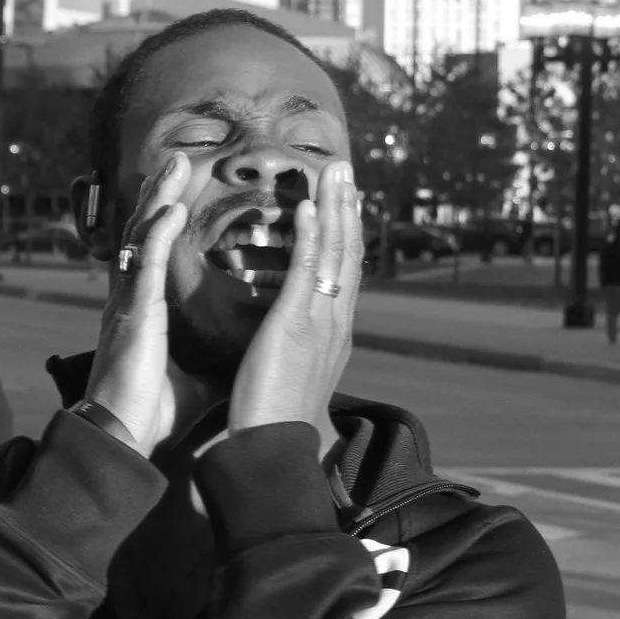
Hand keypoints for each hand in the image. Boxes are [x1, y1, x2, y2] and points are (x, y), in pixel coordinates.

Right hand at [84, 153, 190, 455]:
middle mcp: (132, 299)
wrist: (124, 435)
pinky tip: (167, 208)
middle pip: (145, 234)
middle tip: (178, 161)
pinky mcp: (133, 313)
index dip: (166, 221)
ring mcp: (129, 303)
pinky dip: (155, 234)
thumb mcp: (199, 375)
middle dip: (160, 195)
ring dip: (156, 199)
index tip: (181, 192)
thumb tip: (249, 352)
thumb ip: (218, 354)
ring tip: (173, 165)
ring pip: (141, 238)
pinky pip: (144, 264)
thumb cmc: (154, 410)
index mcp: (145, 311)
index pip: (156, 254)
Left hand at [231, 161, 361, 453]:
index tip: (345, 201)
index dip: (345, 234)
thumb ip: (297, 351)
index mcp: (332, 333)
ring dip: (334, 209)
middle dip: (347, 208)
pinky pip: (304, 274)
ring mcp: (318, 323)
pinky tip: (307, 209)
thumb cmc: (273, 420)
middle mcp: (334, 323)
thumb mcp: (291, 375)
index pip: (343, 273)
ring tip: (333, 172)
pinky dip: (309, 239)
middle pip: (347, 254)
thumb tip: (294, 340)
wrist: (272, 449)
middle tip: (345, 169)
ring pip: (333, 255)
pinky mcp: (294, 327)